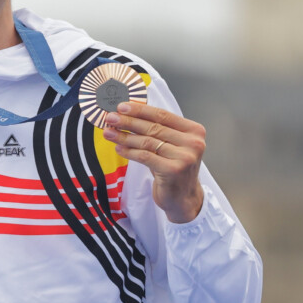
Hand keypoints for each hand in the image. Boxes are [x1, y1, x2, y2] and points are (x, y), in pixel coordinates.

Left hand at [102, 101, 205, 222]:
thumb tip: (127, 114)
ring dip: (125, 136)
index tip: (121, 106)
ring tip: (108, 133)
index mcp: (194, 131)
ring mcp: (186, 157)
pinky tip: (118, 148)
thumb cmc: (172, 167)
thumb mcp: (169, 145)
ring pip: (147, 142)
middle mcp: (193, 142)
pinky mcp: (174, 170)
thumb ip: (156, 130)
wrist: (182, 197)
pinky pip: (145, 156)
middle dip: (128, 121)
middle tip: (110, 118)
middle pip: (154, 127)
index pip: (163, 115)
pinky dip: (129, 151)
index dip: (140, 110)